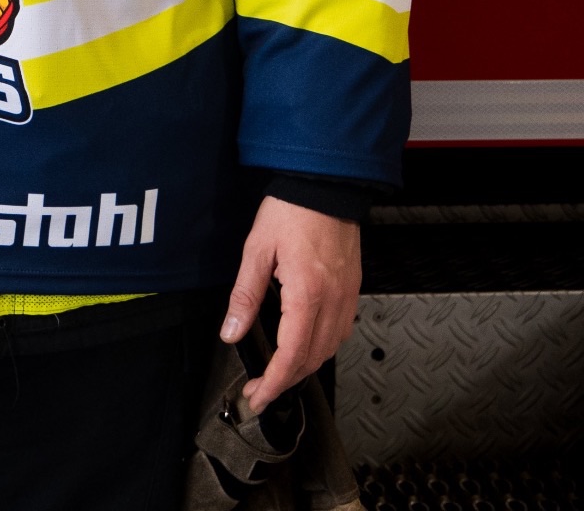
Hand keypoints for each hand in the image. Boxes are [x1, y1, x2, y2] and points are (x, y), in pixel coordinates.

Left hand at [219, 195, 360, 413]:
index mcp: (307, 294)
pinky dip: (322, 347)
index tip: (257, 397)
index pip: (291, 355)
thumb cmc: (291, 210)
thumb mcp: (257, 249)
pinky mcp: (352, 288)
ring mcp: (347, 296)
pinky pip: (341, 331)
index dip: (273, 382)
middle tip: (261, 389)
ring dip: (305, 367)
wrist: (325, 185)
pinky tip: (306, 344)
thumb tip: (231, 331)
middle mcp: (333, 301)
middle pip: (313, 358)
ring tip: (279, 373)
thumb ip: (245, 295)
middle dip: (286, 381)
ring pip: (330, 349)